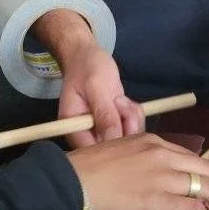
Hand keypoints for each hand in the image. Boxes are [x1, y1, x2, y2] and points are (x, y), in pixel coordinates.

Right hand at [57, 32, 143, 147]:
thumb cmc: (87, 68)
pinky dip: (134, 115)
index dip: (113, 146)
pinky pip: (133, 130)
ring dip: (131, 118)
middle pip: (115, 150)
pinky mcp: (115, 125)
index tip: (120, 123)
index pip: (95, 154)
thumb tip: (114, 142)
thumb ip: (104, 114)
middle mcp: (88, 136)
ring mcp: (103, 132)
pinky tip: (124, 101)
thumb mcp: (96, 87)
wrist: (87, 55)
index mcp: (74, 130)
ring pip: (128, 140)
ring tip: (119, 99)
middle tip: (118, 102)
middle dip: (125, 127)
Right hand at [67, 134, 208, 209]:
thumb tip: (158, 182)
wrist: (76, 181)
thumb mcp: (122, 154)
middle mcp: (163, 154)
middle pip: (208, 170)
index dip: (205, 175)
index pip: (193, 156)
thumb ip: (144, 162)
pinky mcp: (163, 200)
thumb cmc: (92, 170)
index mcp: (152, 141)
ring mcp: (164, 176)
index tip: (205, 189)